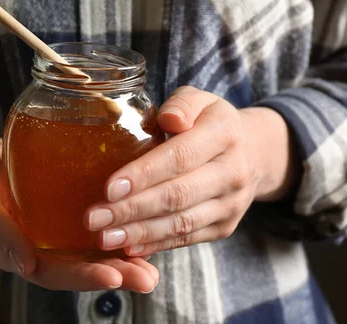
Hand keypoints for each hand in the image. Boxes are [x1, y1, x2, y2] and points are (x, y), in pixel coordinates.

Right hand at [0, 135, 158, 292]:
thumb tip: (25, 265)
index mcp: (28, 256)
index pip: (59, 274)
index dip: (85, 277)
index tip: (113, 277)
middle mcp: (53, 248)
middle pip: (88, 265)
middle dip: (119, 272)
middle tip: (147, 277)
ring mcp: (67, 229)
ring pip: (102, 245)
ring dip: (129, 251)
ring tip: (156, 259)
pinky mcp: (77, 206)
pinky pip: (105, 216)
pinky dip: (125, 218)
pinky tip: (148, 213)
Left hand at [83, 86, 298, 255]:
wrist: (252, 152)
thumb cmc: (208, 121)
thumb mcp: (200, 99)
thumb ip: (182, 104)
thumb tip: (168, 119)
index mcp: (224, 133)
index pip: (181, 156)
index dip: (144, 174)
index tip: (109, 188)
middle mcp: (232, 171)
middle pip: (177, 195)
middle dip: (132, 209)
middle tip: (93, 219)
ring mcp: (231, 203)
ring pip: (181, 223)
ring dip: (139, 233)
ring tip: (104, 237)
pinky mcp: (224, 227)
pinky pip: (187, 239)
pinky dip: (156, 245)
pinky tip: (128, 247)